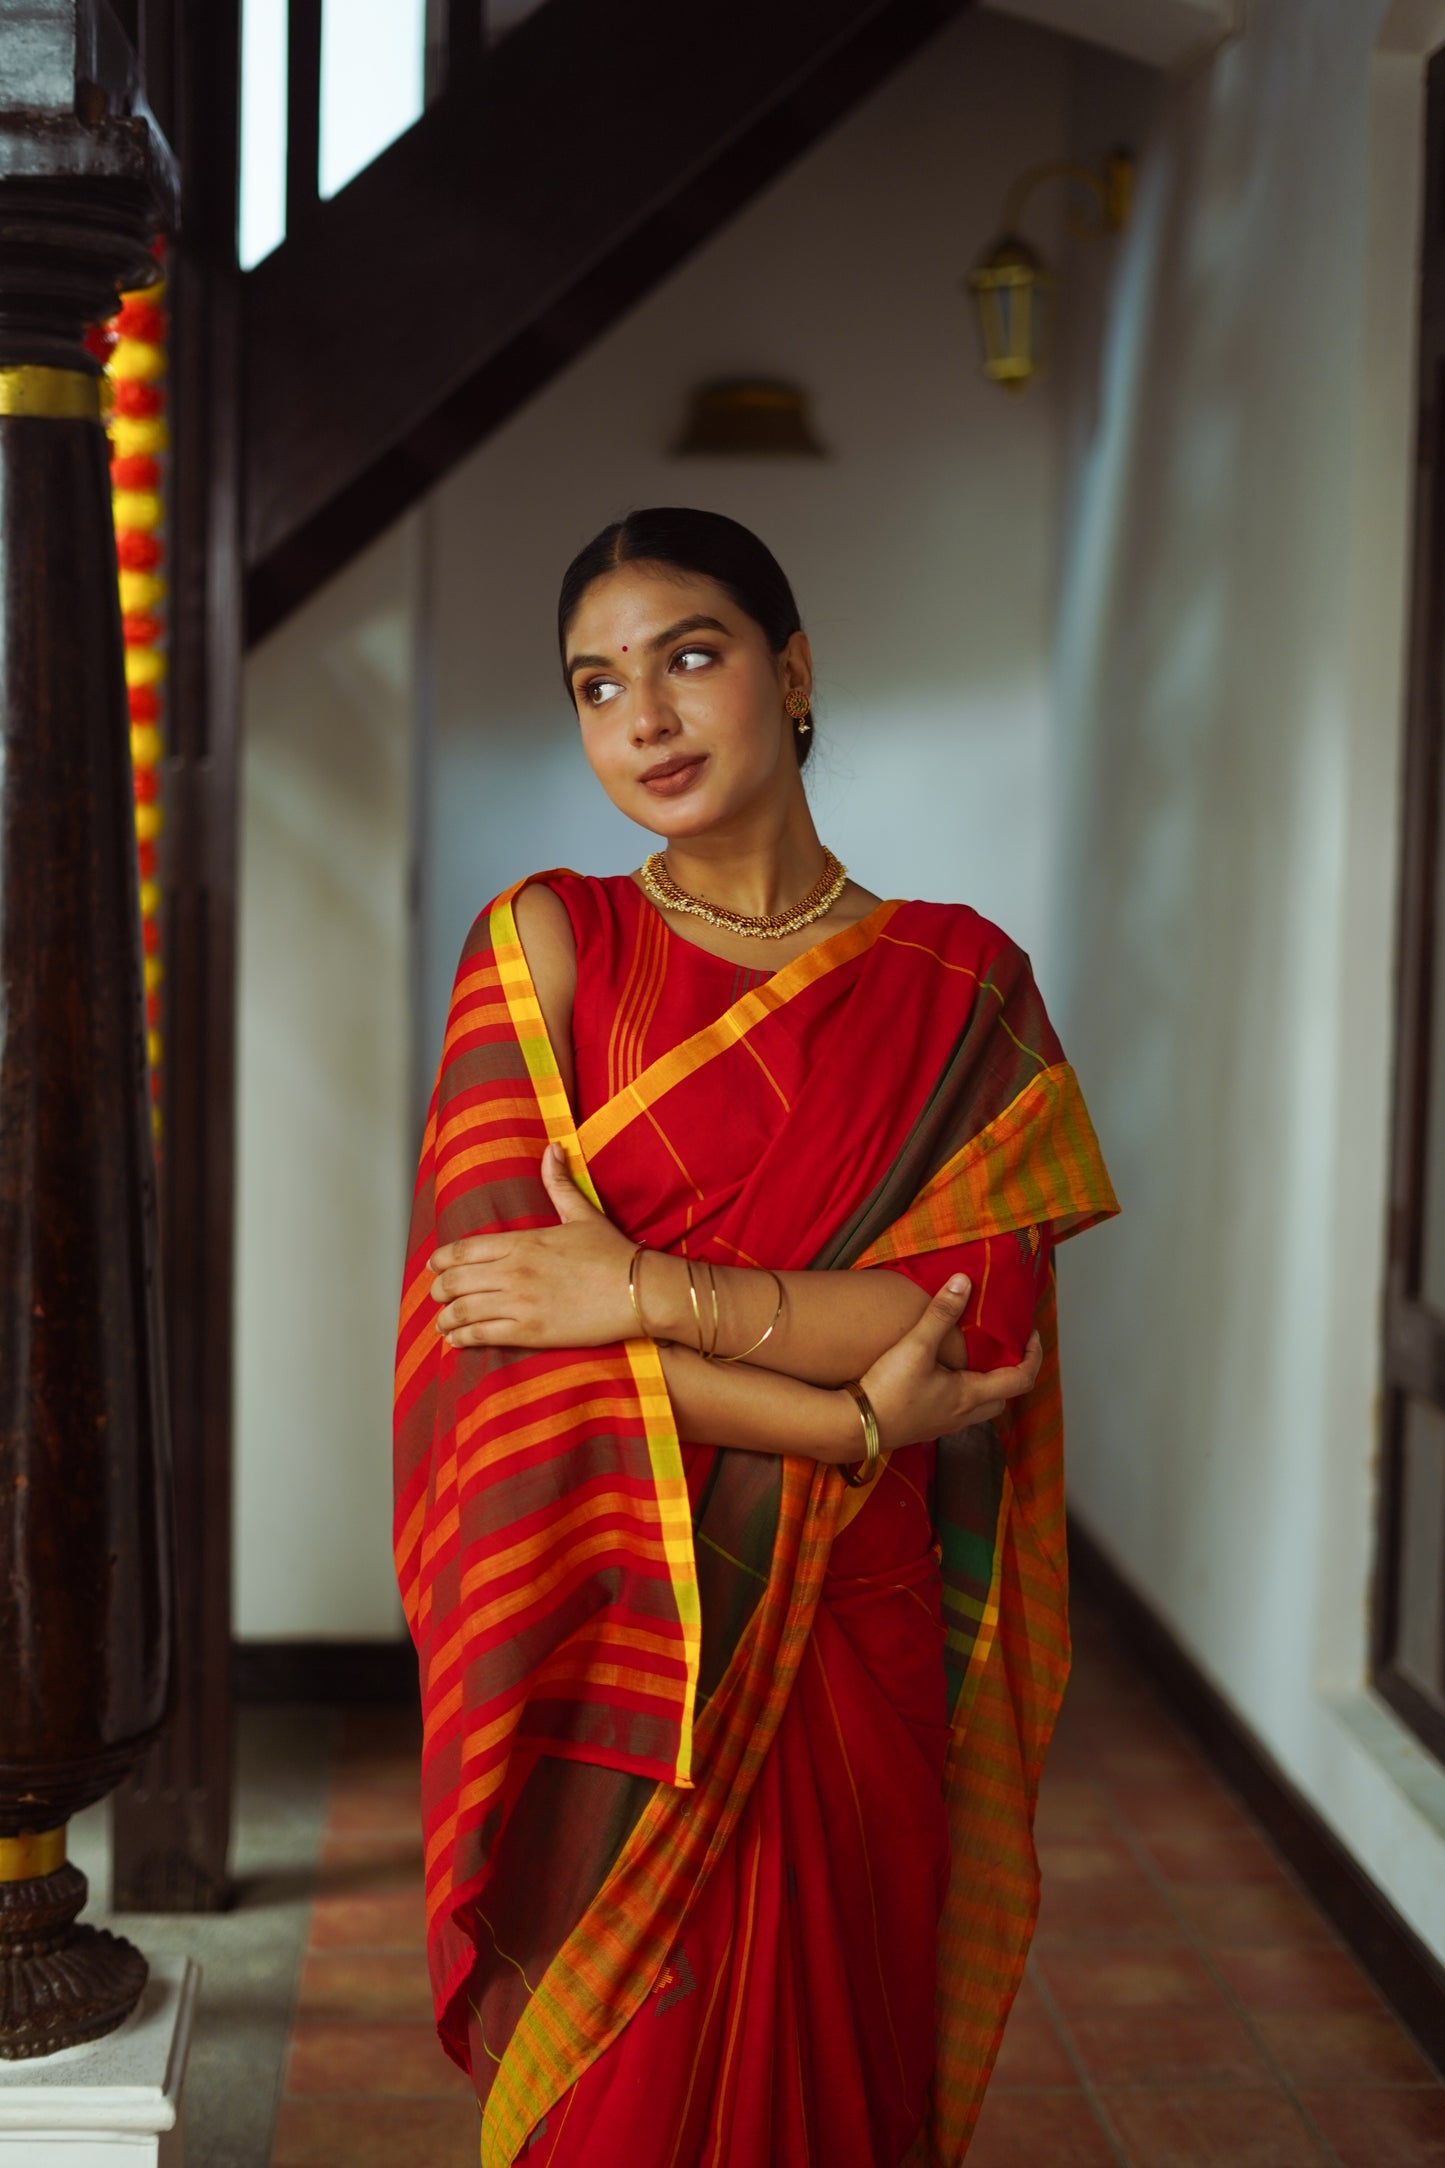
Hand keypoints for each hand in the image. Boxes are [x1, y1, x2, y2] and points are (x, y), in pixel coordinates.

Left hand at [429, 1144, 635, 1348]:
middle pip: (457, 1281)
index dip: (442, 1260)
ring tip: (442, 1323)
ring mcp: (520, 1302)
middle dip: (439, 1290)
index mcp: (523, 1242)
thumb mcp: (583, 1213)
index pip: (465, 1249)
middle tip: (436, 1296)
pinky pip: (483, 1335)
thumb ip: (559, 1183)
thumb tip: (552, 1148)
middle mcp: (515, 1271)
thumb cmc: (613, 1253)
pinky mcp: (530, 1331)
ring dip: (446, 1318)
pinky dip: (462, 1339)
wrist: (639, 1290)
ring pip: (464, 1310)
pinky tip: (455, 1341)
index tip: (433, 1266)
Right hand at [853, 1276, 1041, 1452]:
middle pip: (1002, 1398)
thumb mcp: (916, 1346)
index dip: (1033, 1357)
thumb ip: (941, 1314)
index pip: (1020, 1380)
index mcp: (970, 1395)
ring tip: (974, 1360)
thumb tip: (964, 1281)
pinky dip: (961, 1395)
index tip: (1030, 1335)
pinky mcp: (925, 1428)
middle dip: (1011, 1373)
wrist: (855, 1427)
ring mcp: (944, 1425)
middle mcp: (962, 1415)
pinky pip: (956, 1412)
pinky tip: (941, 1379)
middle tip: (1004, 1348)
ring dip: (985, 1386)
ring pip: (979, 1409)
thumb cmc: (889, 1390)